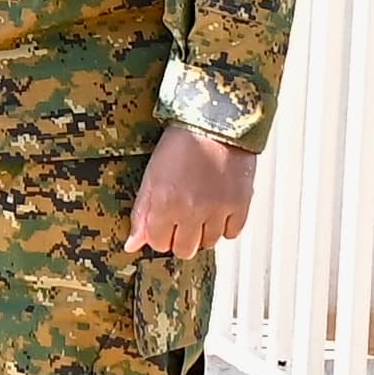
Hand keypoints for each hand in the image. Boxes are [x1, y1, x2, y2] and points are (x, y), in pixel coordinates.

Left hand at [126, 124, 256, 260]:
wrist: (214, 123)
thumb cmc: (180, 145)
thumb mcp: (151, 177)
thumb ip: (142, 213)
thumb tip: (132, 245)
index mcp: (165, 204)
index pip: (158, 243)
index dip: (159, 234)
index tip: (163, 223)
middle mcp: (192, 212)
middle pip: (185, 250)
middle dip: (180, 238)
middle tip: (182, 219)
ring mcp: (218, 210)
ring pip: (209, 243)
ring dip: (204, 232)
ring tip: (201, 209)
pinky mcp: (241, 205)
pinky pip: (232, 233)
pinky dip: (226, 225)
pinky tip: (219, 208)